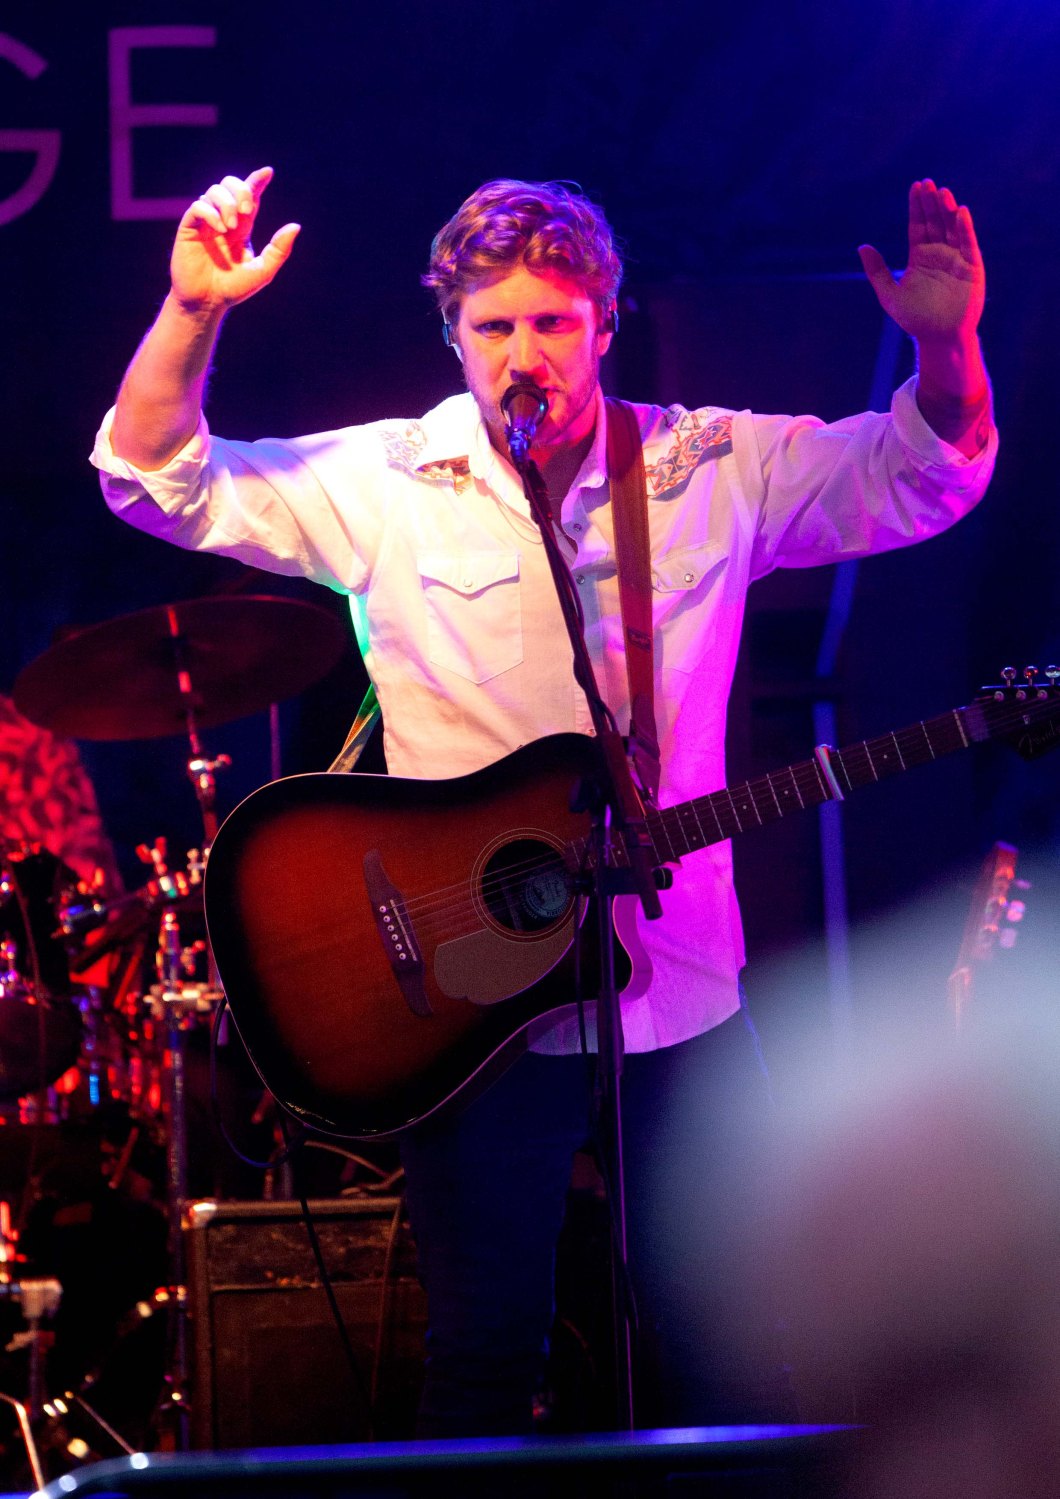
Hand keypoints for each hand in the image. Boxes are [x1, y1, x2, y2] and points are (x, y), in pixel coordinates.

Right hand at [170, 166, 299, 315]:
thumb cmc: (234, 289)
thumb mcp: (263, 271)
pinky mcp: (189, 228)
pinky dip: (210, 212)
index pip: (250, 196)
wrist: (207, 302)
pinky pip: (198, 207)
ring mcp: (205, 222)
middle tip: (248, 212)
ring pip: (213, 191)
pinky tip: (219, 228)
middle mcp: (223, 219)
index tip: (268, 173)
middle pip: (230, 185)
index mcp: (242, 227)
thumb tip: (295, 226)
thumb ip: (279, 250)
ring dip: (227, 204)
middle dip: (241, 190)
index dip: (257, 181)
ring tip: (230, 227)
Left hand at [858, 180, 984, 346]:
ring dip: (948, 210)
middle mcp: (939, 253)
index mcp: (920, 256)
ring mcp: (957, 258)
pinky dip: (965, 228)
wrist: (938, 338)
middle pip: (936, 222)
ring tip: (942, 192)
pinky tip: (960, 212)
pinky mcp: (972, 266)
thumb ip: (877, 271)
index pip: (919, 225)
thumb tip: (862, 246)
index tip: (915, 187)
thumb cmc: (915, 319)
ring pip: (953, 228)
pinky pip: (968, 243)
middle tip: (927, 183)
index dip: (917, 207)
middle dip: (931, 203)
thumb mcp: (889, 295)